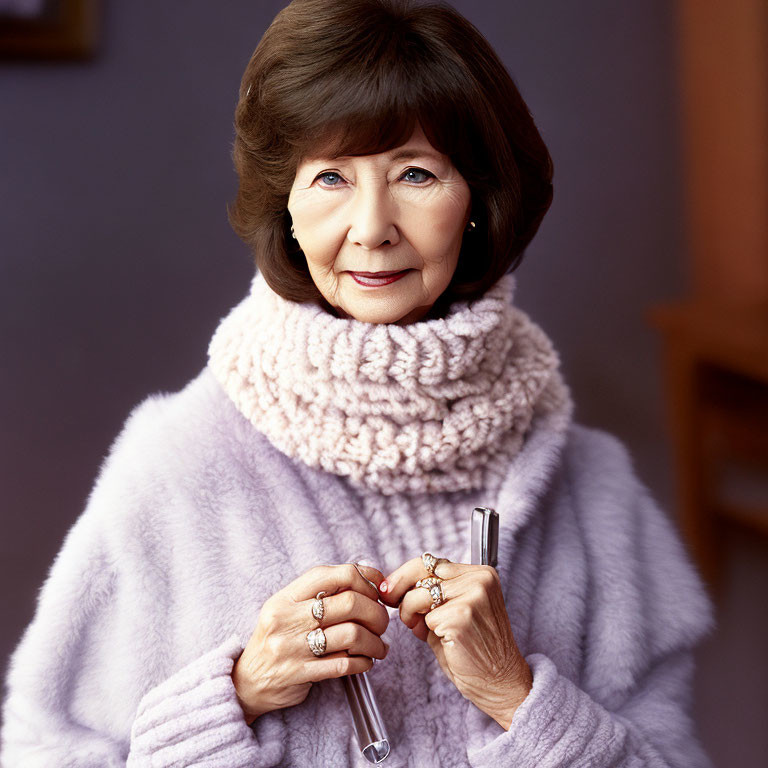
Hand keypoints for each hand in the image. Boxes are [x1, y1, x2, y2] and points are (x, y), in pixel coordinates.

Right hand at [232, 563, 389, 723]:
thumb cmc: (278, 638)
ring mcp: (291, 647)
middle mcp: (287, 618)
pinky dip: (363, 662)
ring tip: (379, 646)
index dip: (363, 578)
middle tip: (382, 622)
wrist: (246, 681)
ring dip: (375, 641)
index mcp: (286, 597)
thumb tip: (368, 576)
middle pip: (349, 603)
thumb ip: (321, 592)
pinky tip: (366, 661)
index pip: (333, 574)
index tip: (376, 591)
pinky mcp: (298, 674)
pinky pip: (344, 665)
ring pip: (352, 634)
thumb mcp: (288, 607)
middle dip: (376, 612)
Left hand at [379, 557, 531, 728]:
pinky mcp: (461, 617)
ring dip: (410, 612)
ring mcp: (472, 597)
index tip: (389, 587)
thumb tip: (393, 588)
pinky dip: (425, 630)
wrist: (502, 682)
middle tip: (389, 600)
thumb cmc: (477, 651)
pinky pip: (426, 618)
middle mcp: (479, 580)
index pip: (431, 562)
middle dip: (399, 587)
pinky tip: (441, 640)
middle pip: (421, 571)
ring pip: (419, 594)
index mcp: (481, 574)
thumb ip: (431, 596)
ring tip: (421, 628)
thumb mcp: (455, 612)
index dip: (405, 575)